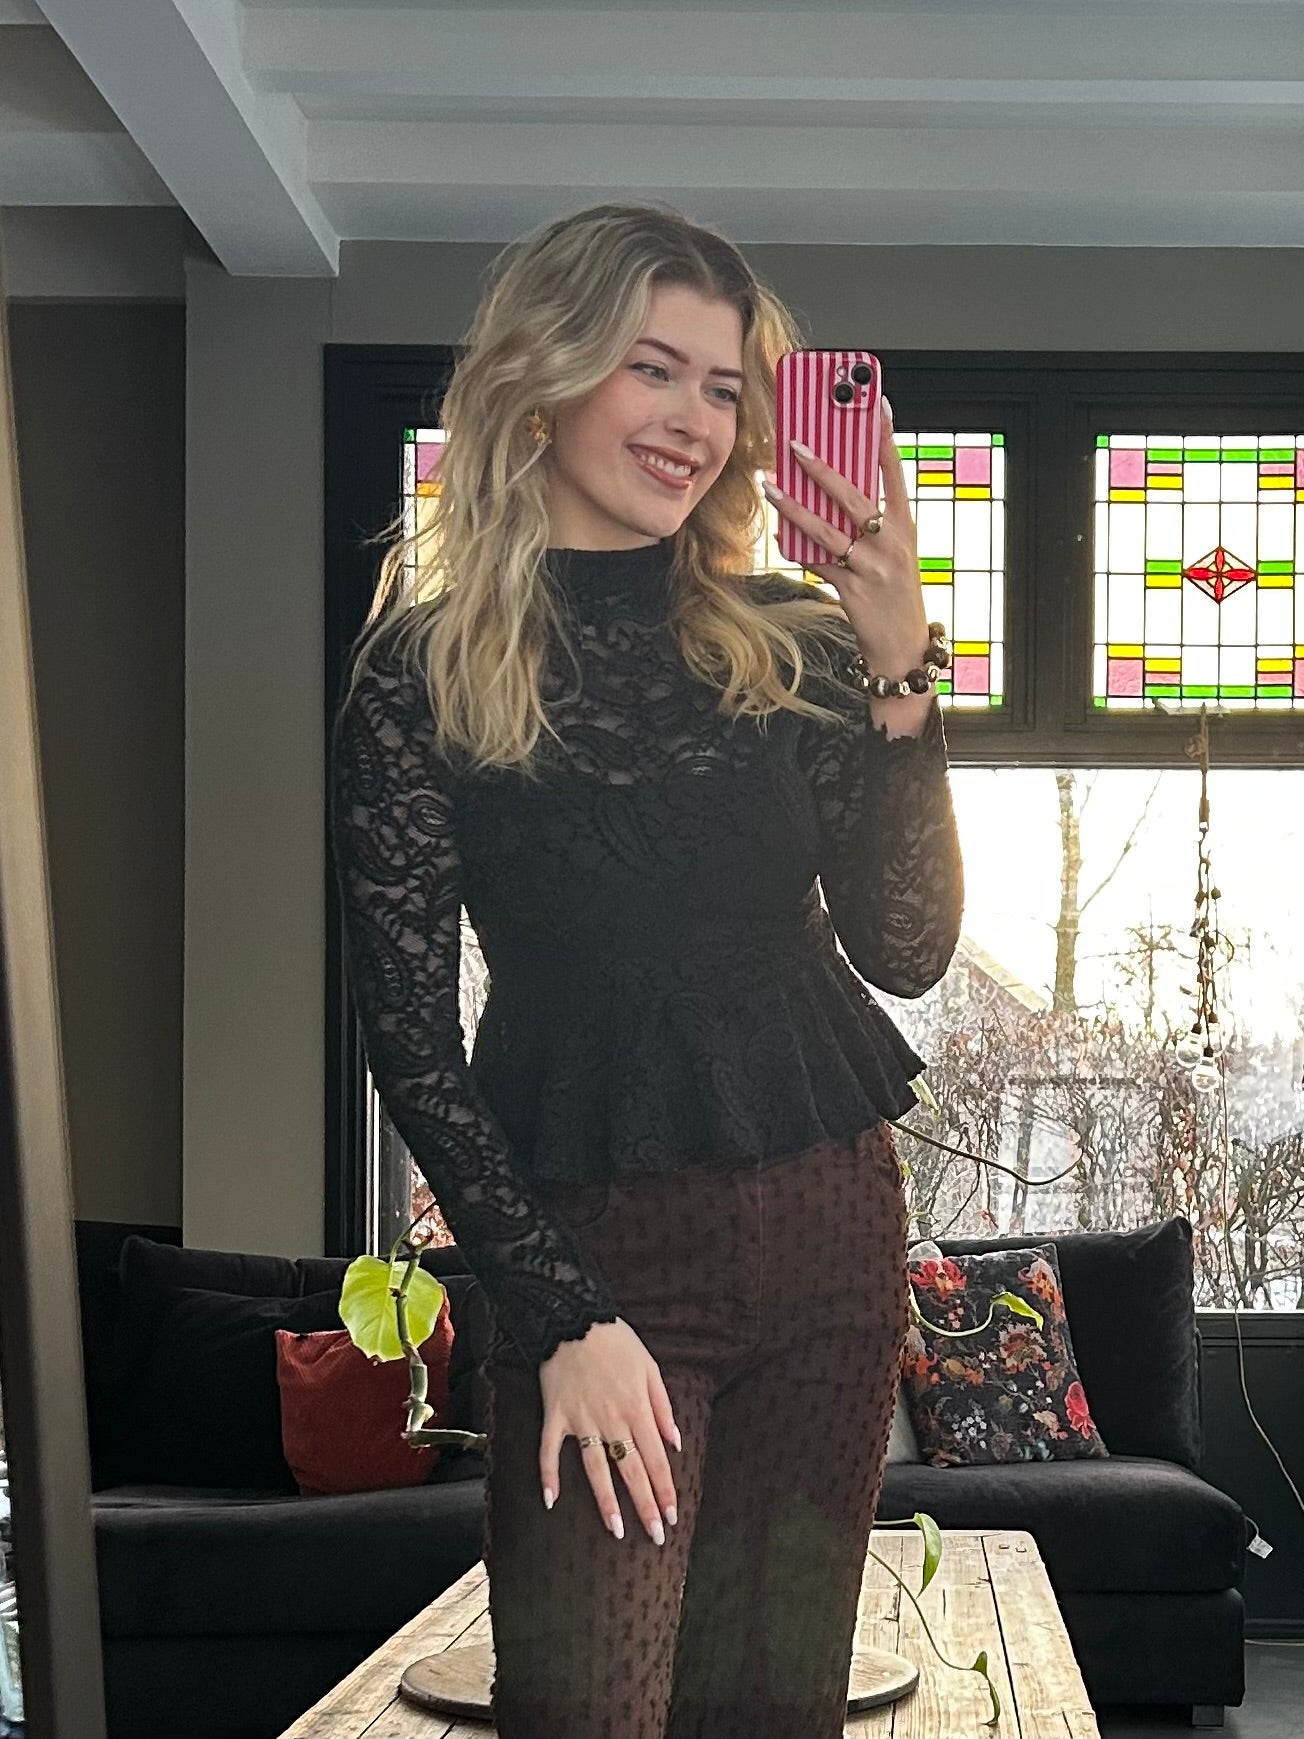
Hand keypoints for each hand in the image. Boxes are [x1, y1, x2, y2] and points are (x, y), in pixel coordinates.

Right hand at [538, 1316, 680, 1543]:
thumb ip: (663, 1407)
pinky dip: (548, 1475)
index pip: (656, 1459)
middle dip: (645, 1506)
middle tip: (655, 1537)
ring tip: (616, 1531)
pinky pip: (549, 1451)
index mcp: (636, 1409)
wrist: (574, 1317)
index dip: (665, 1490)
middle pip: (631, 1471)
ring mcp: (581, 1420)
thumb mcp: (649, 1367)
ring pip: (595, 1469)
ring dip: (606, 1502)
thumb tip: (675, 1442)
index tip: (671, 1517)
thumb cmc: (615, 1341)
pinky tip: (550, 1500)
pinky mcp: (555, 1415)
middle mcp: (611, 1420)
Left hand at [764, 396, 928, 673]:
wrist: (902, 644)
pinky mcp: (851, 590)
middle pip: (853, 496)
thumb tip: (833, 485)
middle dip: (822, 469)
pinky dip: (796, 547)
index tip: (876, 403)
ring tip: (770, 487)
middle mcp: (891, 543)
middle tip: (796, 446)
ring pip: (826, 529)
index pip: (895, 472)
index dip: (885, 436)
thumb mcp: (895, 549)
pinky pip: (816, 561)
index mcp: (904, 525)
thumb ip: (872, 519)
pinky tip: (779, 533)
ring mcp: (871, 567)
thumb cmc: (895, 590)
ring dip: (794, 506)